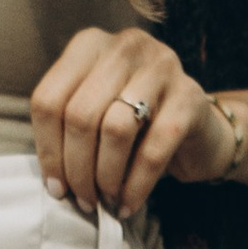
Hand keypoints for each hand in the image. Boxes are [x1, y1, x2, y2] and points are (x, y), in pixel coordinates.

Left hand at [30, 30, 236, 218]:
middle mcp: (124, 46)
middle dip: (77, 169)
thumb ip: (70, 129)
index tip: (57, 187)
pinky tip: (128, 204)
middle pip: (80, 115)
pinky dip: (136, 186)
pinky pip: (153, 151)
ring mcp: (161, 67)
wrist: (200, 131)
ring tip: (106, 199)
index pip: (48, 99)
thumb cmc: (139, 128)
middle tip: (84, 199)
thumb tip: (54, 181)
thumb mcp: (97, 115)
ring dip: (106, 176)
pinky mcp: (190, 97)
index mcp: (90, 44)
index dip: (48, 150)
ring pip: (115, 130)